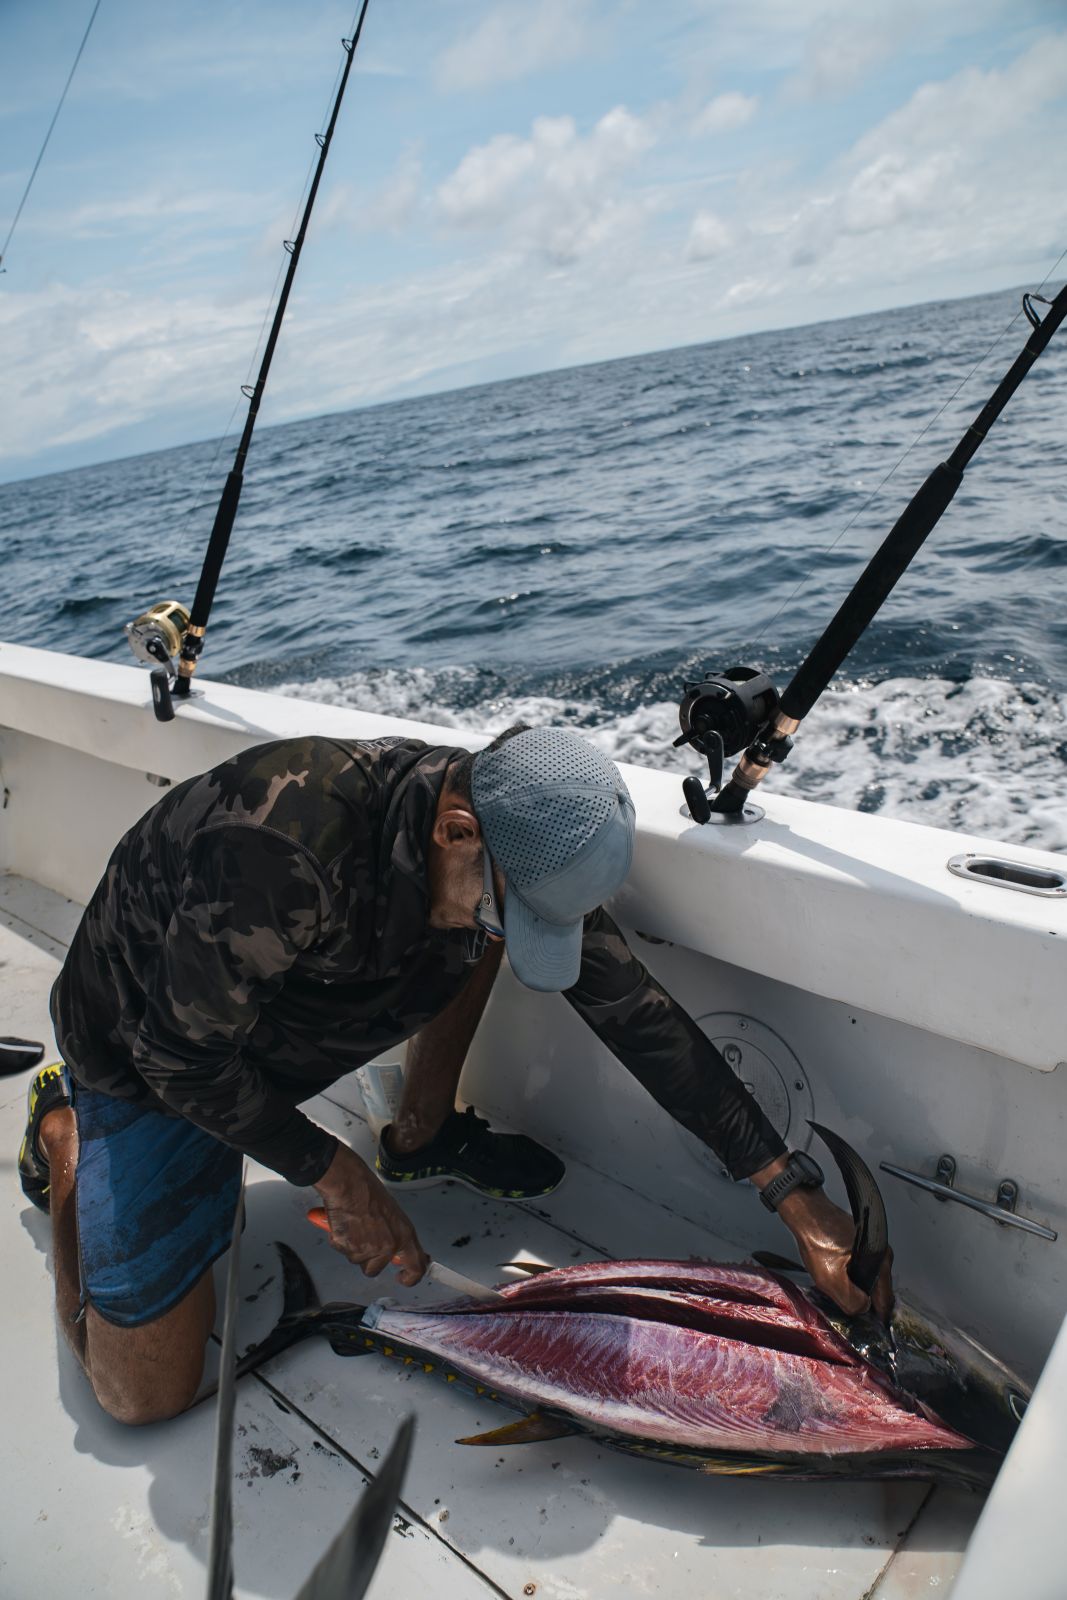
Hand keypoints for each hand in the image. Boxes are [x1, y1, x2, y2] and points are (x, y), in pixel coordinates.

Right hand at [313, 1144, 428, 1285]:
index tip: (403, 1278)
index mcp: (404, 1234)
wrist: (349, 1185)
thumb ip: (394, 1233)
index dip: (410, 1278)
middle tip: (362, 1240)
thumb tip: (394, 1249)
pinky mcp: (349, 1249)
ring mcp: (368, 1249)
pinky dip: (340, 1240)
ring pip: (358, 1260)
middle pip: (376, 1269)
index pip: (416, 1266)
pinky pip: (343, 1251)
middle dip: (368, 1259)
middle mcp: (389, 1245)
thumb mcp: (392, 1213)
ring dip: (353, 1248)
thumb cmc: (369, 1191)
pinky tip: (344, 1224)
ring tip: (353, 1225)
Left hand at [776, 1185, 893, 1319]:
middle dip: (868, 1302)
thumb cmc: (816, 1239)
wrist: (806, 1211)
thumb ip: (852, 1300)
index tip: (872, 1329)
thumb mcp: (830, 1278)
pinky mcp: (862, 1241)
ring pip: (870, 1277)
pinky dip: (854, 1275)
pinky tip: (840, 1278)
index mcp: (880, 1262)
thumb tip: (864, 1309)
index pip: (885, 1300)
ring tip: (843, 1295)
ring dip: (860, 1288)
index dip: (878, 1317)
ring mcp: (873, 1245)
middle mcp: (881, 1252)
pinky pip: (863, 1266)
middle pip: (879, 1289)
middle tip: (853, 1313)